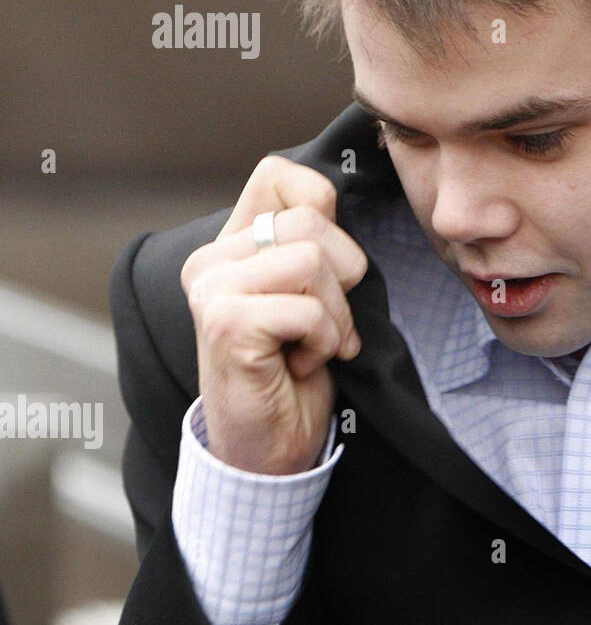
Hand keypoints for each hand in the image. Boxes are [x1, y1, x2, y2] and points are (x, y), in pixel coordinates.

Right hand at [180, 155, 368, 474]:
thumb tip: (336, 195)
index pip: (279, 175)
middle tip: (328, 322)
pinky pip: (308, 309)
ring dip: (335, 314)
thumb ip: (313, 241)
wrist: (268, 449)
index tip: (331, 266)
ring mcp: (212, 291)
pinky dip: (324, 340)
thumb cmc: (297, 370)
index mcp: (231, 244)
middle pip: (311, 222)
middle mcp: (210, 260)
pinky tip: (302, 363)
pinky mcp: (225, 324)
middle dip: (345, 276)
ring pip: (313, 261)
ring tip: (315, 344)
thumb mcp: (312, 293)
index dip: (324, 208)